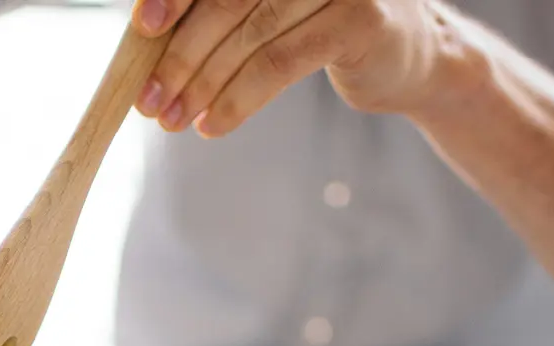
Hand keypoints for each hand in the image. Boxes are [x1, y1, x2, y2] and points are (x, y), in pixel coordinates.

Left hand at [131, 0, 468, 136]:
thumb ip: (220, 7)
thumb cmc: (322, 27)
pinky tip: (213, 125)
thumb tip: (145, 30)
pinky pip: (280, 64)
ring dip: (202, 84)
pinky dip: (238, 99)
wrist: (411, 56)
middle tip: (149, 99)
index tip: (142, 28)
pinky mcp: (359, 20)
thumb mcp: (269, 6)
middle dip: (179, 54)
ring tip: (173, 120)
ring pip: (249, 35)